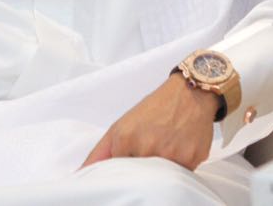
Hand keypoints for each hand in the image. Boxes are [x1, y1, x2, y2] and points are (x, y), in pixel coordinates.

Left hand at [81, 73, 220, 170]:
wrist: (190, 92)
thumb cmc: (155, 109)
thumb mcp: (122, 126)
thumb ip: (99, 153)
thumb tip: (81, 175)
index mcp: (126, 139)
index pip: (118, 173)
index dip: (125, 168)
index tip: (132, 158)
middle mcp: (147, 148)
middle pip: (139, 177)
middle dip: (143, 168)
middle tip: (152, 149)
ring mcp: (171, 154)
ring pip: (160, 179)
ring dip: (162, 169)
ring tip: (166, 147)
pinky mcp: (191, 158)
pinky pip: (181, 175)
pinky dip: (180, 166)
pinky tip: (180, 147)